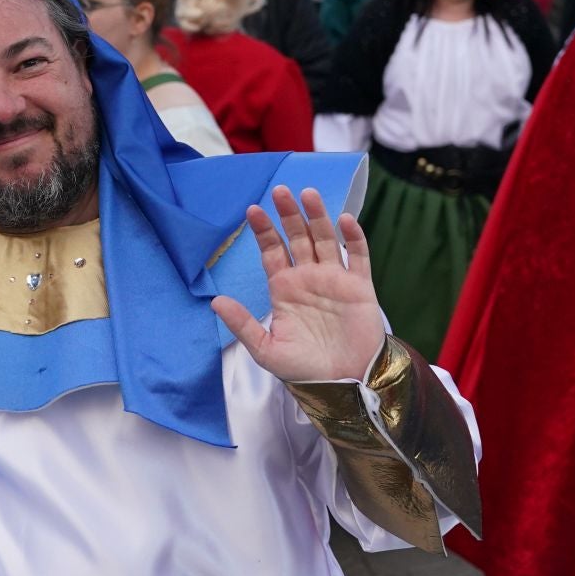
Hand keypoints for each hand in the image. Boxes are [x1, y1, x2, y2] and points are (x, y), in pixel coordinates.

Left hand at [212, 185, 384, 382]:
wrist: (345, 384)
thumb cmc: (304, 370)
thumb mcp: (266, 350)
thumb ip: (243, 324)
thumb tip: (214, 301)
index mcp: (284, 289)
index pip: (272, 252)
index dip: (263, 231)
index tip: (252, 210)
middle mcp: (308, 278)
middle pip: (297, 238)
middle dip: (289, 215)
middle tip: (280, 191)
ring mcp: (334, 280)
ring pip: (325, 240)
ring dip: (317, 217)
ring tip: (308, 193)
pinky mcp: (359, 287)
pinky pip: (357, 256)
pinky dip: (353, 237)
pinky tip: (344, 219)